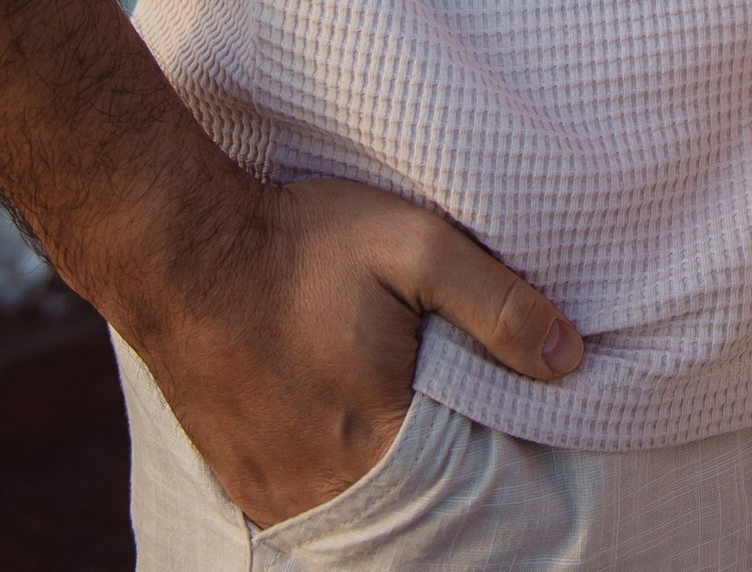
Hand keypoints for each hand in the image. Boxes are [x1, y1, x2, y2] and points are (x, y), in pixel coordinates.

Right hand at [130, 171, 582, 525]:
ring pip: (366, 506)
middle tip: (450, 399)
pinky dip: (345, 479)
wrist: (182, 251)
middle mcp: (327, 488)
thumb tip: (568, 358)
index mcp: (379, 439)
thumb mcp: (416, 245)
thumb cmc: (302, 244)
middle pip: (416, 495)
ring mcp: (279, 495)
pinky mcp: (245, 488)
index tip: (506, 404)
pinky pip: (314, 506)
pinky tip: (354, 428)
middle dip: (445, 460)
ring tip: (403, 410)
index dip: (495, 443)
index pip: (466, 475)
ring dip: (393, 471)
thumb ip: (495, 303)